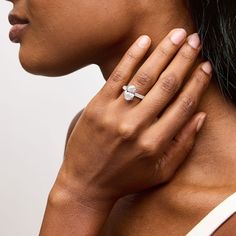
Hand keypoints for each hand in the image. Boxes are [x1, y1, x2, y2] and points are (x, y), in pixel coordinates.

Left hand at [61, 29, 211, 208]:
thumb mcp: (160, 171)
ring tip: (176, 36)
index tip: (205, 67)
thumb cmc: (124, 178)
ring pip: (145, 77)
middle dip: (184, 60)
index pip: (183, 105)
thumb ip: (183, 145)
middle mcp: (136, 127)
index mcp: (155, 144)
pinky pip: (117, 76)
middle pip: (167, 86)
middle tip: (194, 41)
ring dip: (163, 53)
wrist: (86, 183)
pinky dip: (132, 56)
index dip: (197, 83)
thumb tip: (200, 116)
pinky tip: (144, 42)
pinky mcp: (97, 107)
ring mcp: (115, 115)